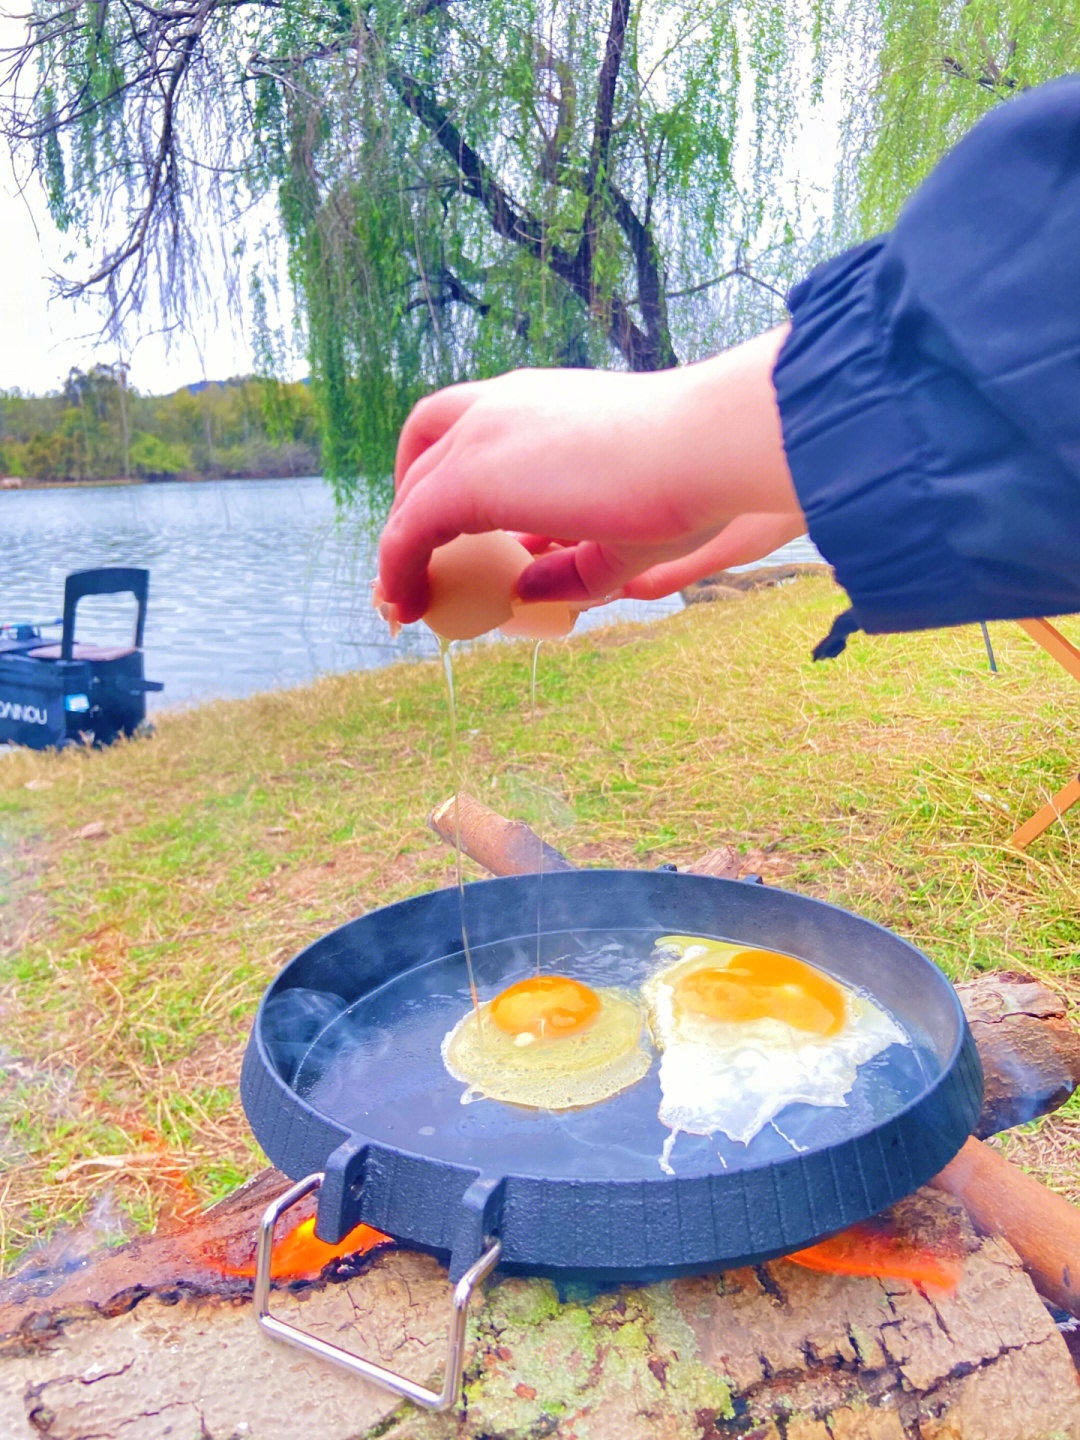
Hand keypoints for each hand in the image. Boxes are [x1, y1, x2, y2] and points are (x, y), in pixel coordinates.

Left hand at [377, 326, 803, 624]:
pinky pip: (407, 529)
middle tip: (421, 559)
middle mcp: (500, 405)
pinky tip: (407, 603)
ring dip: (400, 541)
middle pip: (424, 446)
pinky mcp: (468, 477)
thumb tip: (522, 588)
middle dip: (412, 504)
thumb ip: (569, 565)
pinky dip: (398, 568)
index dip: (450, 481)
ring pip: (412, 489)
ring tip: (403, 592)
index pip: (468, 429)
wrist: (701, 449)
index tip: (451, 534)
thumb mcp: (621, 537)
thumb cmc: (686, 485)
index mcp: (539, 403)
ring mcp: (480, 433)